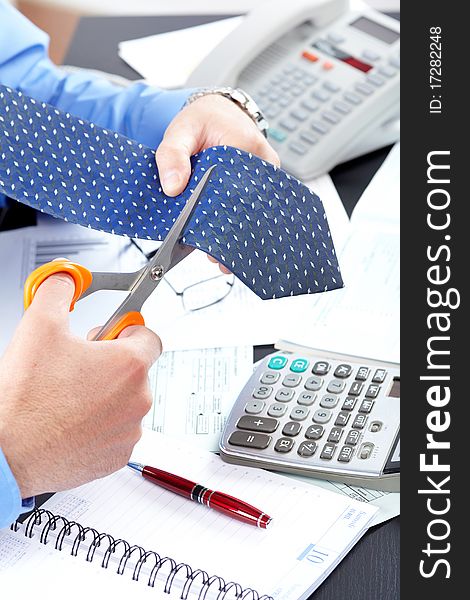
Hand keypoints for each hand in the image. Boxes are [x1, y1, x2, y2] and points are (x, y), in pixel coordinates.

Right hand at [0, 273, 160, 497]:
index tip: (111, 334)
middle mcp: (138, 400)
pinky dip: (100, 425)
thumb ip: (58, 291)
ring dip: (106, 395)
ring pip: (126, 402)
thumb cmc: (25, 399)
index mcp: (130, 365)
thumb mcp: (39, 325)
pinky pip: (116, 432)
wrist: (7, 453)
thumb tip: (65, 279)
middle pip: (136, 370)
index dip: (126, 330)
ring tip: (70, 396)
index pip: (149, 336)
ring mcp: (128, 431)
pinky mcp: (116, 457)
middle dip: (111, 363)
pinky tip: (71, 420)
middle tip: (78, 366)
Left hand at [155, 93, 279, 273]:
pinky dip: (237, 221)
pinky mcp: (262, 182)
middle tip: (215, 257)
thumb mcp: (180, 130)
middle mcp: (262, 162)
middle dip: (230, 232)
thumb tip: (172, 187)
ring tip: (221, 258)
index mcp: (246, 146)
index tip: (210, 238)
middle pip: (249, 205)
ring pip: (252, 208)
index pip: (237, 189)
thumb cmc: (202, 119)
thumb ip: (172, 155)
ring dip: (235, 230)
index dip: (222, 217)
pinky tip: (227, 241)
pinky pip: (252, 205)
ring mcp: (266, 174)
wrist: (218, 109)